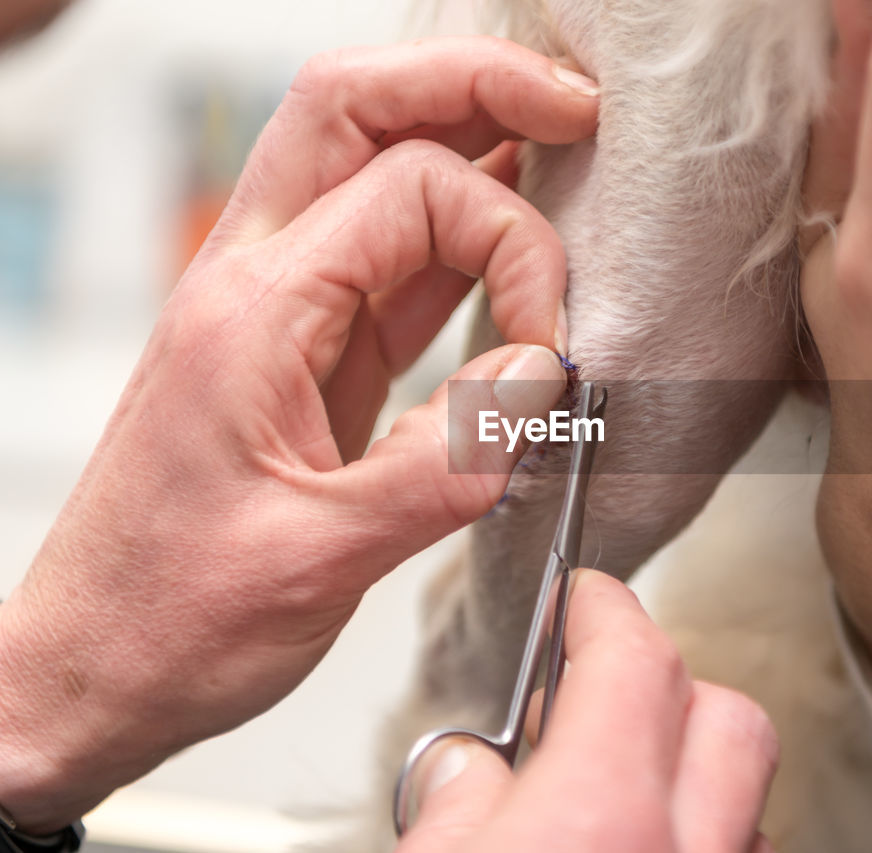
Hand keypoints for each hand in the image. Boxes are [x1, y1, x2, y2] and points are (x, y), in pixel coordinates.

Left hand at [0, 36, 599, 831]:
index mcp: (253, 313)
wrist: (95, 666)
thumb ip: (446, 463)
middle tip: (574, 106)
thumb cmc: (171, 619)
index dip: (513, 244)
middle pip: (356, 109)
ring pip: (370, 164)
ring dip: (466, 140)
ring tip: (558, 145)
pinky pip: (390, 256)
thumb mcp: (320, 558)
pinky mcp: (305, 350)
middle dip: (472, 83)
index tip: (549, 343)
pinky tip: (511, 243)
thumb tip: (541, 382)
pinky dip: (459, 235)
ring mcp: (278, 309)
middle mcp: (256, 283)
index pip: (413, 190)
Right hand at [399, 571, 778, 852]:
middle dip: (667, 683)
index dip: (608, 612)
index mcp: (600, 818)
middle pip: (727, 718)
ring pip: (746, 800)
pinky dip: (700, 837)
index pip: (639, 661)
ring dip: (688, 770)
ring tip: (609, 778)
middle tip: (594, 689)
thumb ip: (452, 807)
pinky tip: (638, 846)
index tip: (586, 600)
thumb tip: (467, 772)